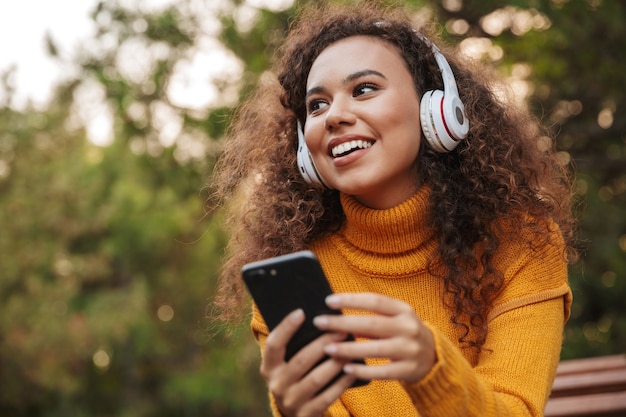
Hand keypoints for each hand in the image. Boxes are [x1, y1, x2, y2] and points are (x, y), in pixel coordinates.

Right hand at [260, 309, 356, 416]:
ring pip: (316, 379)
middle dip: (322, 344)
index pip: (274, 344)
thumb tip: (321, 321)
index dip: (286, 328)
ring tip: (350, 349)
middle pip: (301, 360)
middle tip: (340, 330)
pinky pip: (327, 396)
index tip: (301, 312)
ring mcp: (290, 401)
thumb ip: (297, 346)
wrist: (296, 415)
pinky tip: (352, 370)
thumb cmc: (297, 377)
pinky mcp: (306, 414)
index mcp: (269, 367)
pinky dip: (341, 382)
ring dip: (335, 362)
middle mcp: (276, 385)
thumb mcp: (288, 363)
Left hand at [313, 293, 435, 383]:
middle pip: (371, 324)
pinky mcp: (408, 370)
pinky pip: (382, 372)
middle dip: (343, 323)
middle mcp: (408, 328)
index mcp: (404, 310)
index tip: (328, 301)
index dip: (351, 299)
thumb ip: (372, 315)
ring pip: (375, 349)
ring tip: (327, 348)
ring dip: (348, 349)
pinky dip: (363, 370)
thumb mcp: (394, 318)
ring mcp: (410, 350)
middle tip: (319, 322)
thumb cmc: (403, 332)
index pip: (375, 300)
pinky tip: (346, 368)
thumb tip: (339, 314)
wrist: (433, 357)